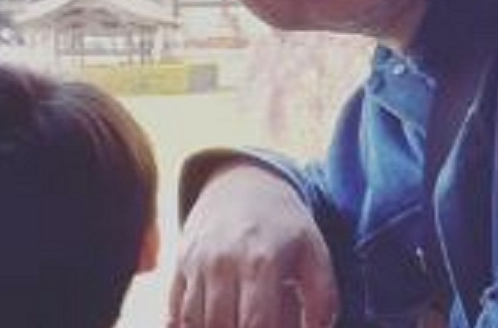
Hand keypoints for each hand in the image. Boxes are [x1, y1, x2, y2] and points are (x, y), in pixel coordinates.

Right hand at [169, 163, 338, 326]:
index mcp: (261, 263)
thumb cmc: (284, 226)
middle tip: (252, 325)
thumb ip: (322, 300)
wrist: (243, 183)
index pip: (256, 324)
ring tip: (234, 323)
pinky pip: (175, 307)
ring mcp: (196, 262)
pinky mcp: (180, 263)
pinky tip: (206, 326)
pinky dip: (185, 325)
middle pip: (221, 326)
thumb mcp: (315, 253)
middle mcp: (223, 263)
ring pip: (193, 321)